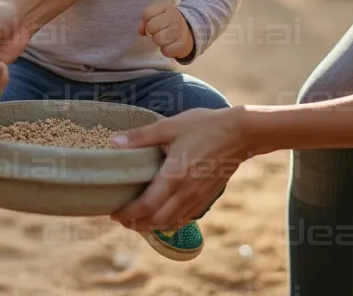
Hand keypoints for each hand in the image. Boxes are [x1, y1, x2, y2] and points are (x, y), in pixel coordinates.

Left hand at [108, 107, 251, 229]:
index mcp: (174, 176)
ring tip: (136, 220)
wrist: (240, 133)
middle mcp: (186, 192)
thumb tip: (114, 142)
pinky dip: (169, 223)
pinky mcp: (207, 198)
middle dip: (135, 223)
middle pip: (155, 220)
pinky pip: (185, 219)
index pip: (146, 206)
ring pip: (170, 223)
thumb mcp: (170, 126)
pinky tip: (161, 218)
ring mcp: (198, 197)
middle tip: (120, 218)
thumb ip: (141, 137)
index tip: (113, 213)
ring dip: (150, 226)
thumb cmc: (204, 126)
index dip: (127, 214)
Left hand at [140, 3, 193, 59]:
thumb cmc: (170, 23)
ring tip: (166, 39)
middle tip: (160, 32)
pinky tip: (170, 46)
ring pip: (157, 39)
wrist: (191, 32)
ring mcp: (181, 31)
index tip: (155, 22)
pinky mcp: (184, 44)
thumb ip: (147, 21)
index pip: (147, 13)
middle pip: (151, 27)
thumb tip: (140, 30)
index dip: (147, 21)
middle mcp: (175, 17)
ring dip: (159, 42)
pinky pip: (166, 50)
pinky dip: (166, 50)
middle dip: (153, 32)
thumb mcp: (159, 16)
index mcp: (167, 8)